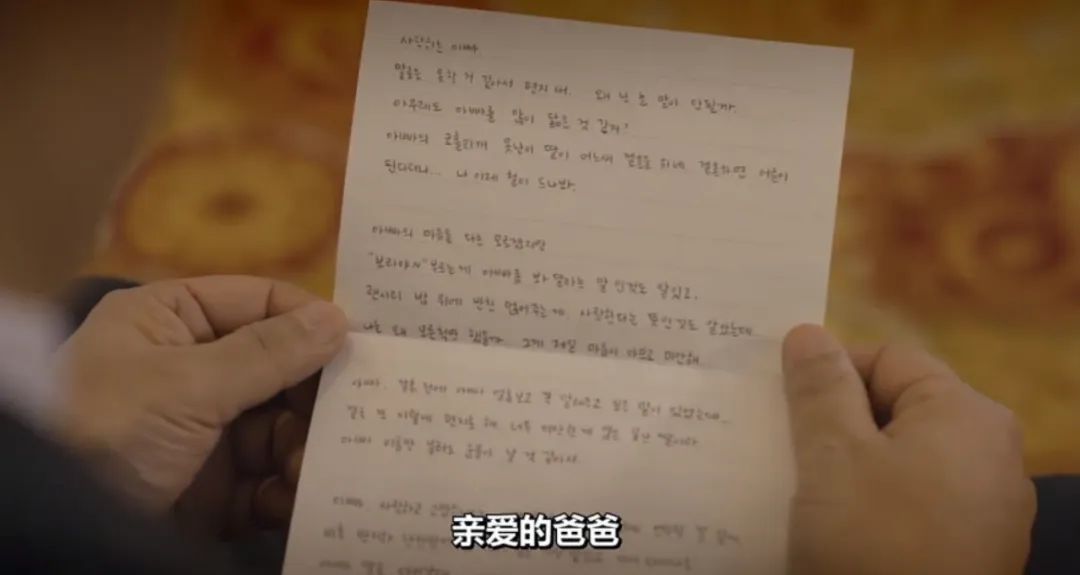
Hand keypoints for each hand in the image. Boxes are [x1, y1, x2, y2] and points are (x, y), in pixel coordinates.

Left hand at [54, 276, 346, 536]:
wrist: (59, 526)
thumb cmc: (109, 430)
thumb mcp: (187, 384)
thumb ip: (268, 352)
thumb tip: (340, 317)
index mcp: (170, 322)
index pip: (258, 303)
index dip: (308, 320)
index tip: (360, 346)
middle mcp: (190, 370)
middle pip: (278, 369)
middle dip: (311, 397)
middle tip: (349, 417)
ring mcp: (201, 430)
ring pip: (278, 427)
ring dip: (301, 447)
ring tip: (306, 467)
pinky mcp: (210, 486)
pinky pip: (265, 477)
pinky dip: (283, 488)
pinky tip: (288, 497)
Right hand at [782, 324, 1034, 574]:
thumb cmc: (874, 542)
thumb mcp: (833, 456)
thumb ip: (819, 388)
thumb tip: (807, 331)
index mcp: (968, 416)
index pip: (889, 360)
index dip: (830, 372)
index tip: (780, 403)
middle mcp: (990, 456)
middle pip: (896, 410)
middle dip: (833, 422)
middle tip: (781, 442)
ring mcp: (983, 512)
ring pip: (899, 462)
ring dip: (845, 467)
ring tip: (796, 486)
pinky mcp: (965, 554)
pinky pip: (910, 507)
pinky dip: (869, 507)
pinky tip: (830, 529)